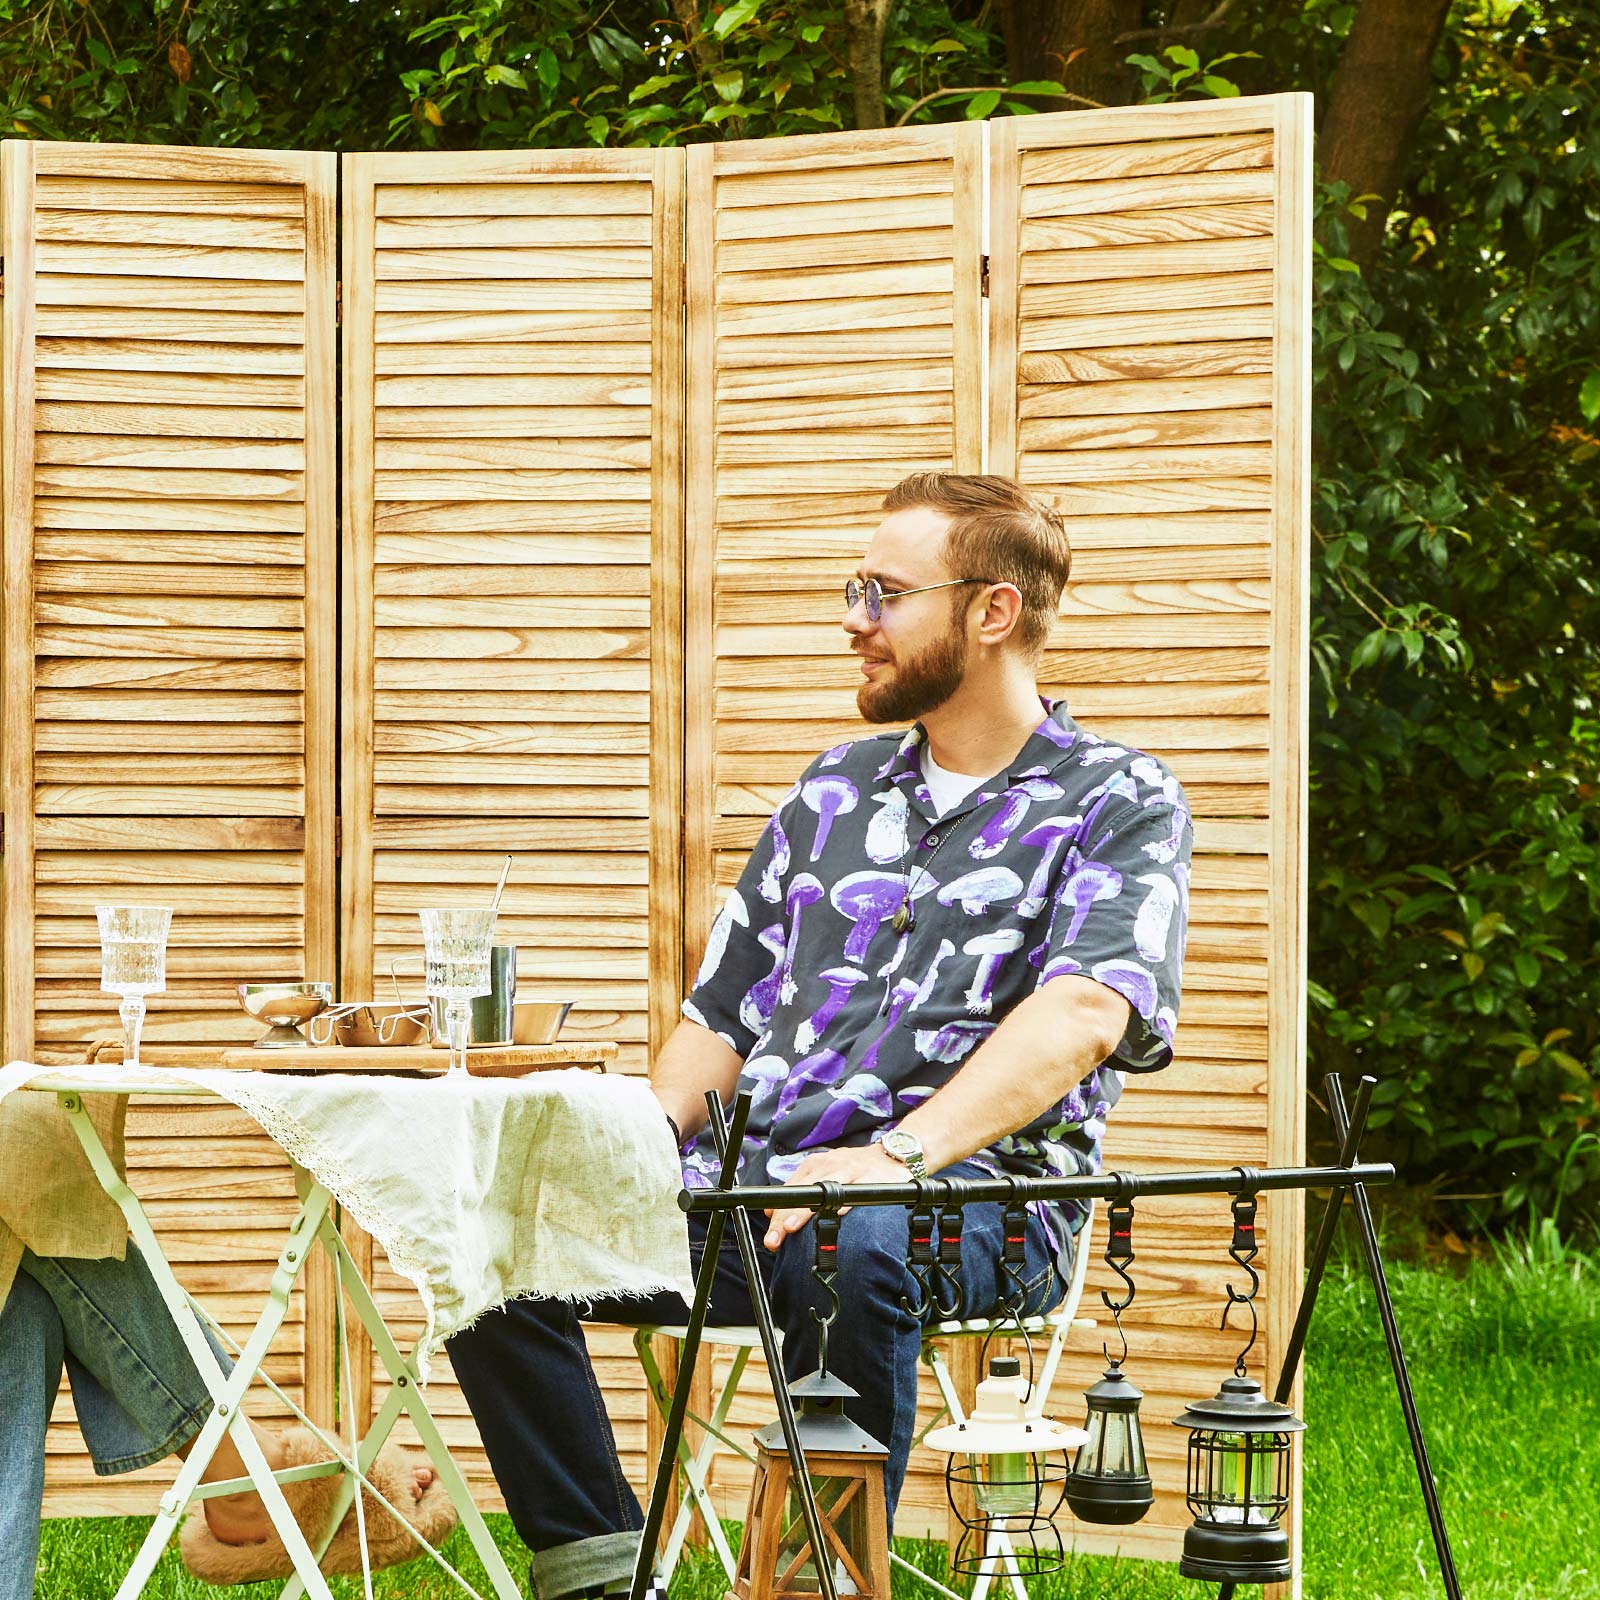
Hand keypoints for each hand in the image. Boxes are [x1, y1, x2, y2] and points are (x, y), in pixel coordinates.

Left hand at [762, 1144, 908, 1251]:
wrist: (893, 1154)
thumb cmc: (855, 1168)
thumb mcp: (825, 1172)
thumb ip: (800, 1191)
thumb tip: (771, 1213)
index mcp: (817, 1165)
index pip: (791, 1189)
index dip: (778, 1212)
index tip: (771, 1234)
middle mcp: (831, 1165)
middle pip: (803, 1191)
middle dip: (785, 1215)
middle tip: (774, 1237)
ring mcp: (852, 1170)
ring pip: (824, 1190)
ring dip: (806, 1209)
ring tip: (792, 1226)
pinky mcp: (872, 1177)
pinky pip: (857, 1190)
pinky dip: (845, 1203)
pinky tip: (834, 1216)